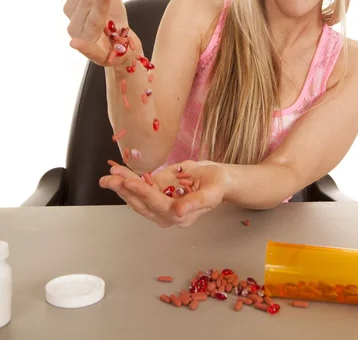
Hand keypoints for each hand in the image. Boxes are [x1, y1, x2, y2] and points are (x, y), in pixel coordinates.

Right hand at [63, 0, 138, 65]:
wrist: (123, 46)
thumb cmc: (110, 18)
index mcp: (73, 7)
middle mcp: (75, 23)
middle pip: (88, 1)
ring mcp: (84, 38)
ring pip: (92, 20)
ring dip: (98, 6)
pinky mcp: (96, 55)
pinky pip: (88, 50)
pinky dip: (82, 47)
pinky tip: (74, 43)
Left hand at [99, 160, 227, 226]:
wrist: (217, 180)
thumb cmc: (216, 185)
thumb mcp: (211, 193)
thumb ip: (195, 203)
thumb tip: (179, 211)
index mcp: (181, 216)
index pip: (158, 204)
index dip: (144, 193)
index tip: (130, 182)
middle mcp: (167, 214)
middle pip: (142, 204)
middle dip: (125, 191)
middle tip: (110, 179)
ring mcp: (159, 205)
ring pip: (137, 198)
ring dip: (121, 187)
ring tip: (108, 176)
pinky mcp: (157, 194)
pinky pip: (139, 189)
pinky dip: (127, 181)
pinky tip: (117, 173)